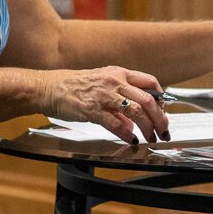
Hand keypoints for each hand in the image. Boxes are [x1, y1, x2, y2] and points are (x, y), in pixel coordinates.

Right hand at [39, 66, 169, 144]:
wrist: (48, 88)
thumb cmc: (73, 86)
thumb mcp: (101, 85)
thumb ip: (119, 100)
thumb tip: (133, 121)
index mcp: (118, 73)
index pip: (150, 82)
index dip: (161, 98)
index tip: (163, 111)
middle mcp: (114, 81)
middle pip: (148, 99)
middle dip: (160, 118)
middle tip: (163, 130)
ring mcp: (104, 95)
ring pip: (136, 111)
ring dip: (147, 127)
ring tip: (150, 137)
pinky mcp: (93, 110)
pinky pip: (116, 124)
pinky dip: (127, 134)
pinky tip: (132, 140)